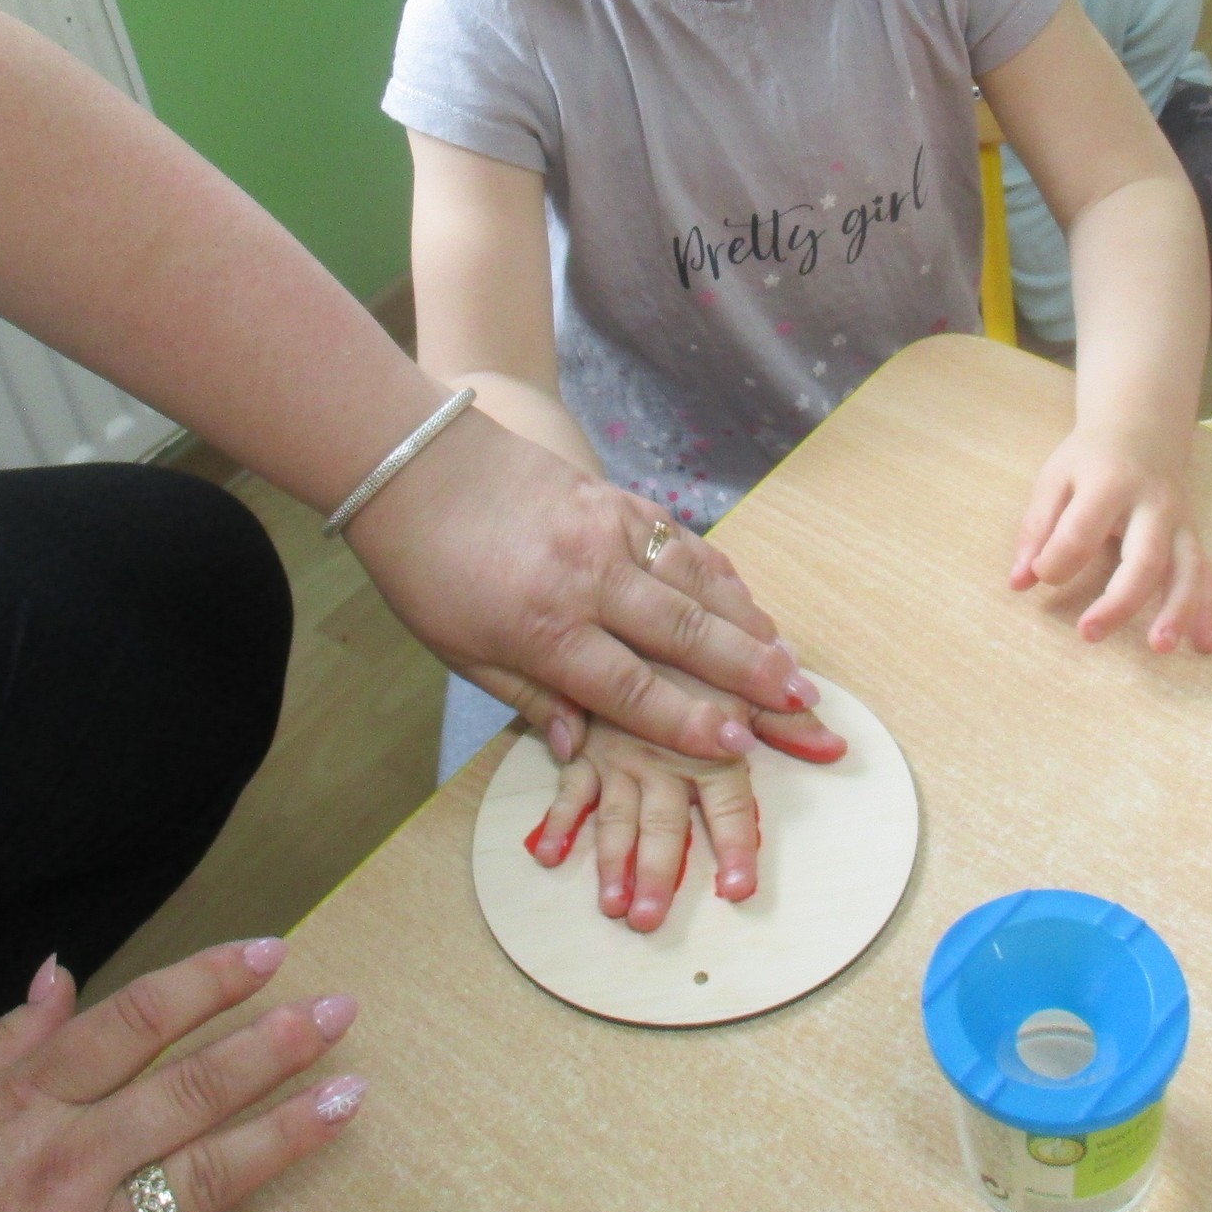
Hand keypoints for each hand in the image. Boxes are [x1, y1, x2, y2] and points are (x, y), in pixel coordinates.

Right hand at [0, 939, 358, 1211]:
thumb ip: (2, 1046)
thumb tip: (58, 976)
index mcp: (21, 1106)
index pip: (130, 1023)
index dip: (204, 983)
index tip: (269, 953)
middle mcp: (61, 1161)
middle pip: (184, 1090)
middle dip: (269, 1047)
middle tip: (339, 1013)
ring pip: (200, 1174)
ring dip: (282, 1132)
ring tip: (349, 1095)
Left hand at [343, 414, 820, 761]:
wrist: (412, 463)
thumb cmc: (427, 570)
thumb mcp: (460, 652)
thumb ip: (528, 698)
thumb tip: (579, 748)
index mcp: (542, 626)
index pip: (630, 686)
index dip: (687, 720)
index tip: (738, 743)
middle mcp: (586, 578)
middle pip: (685, 633)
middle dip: (748, 673)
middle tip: (799, 704)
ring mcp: (608, 530)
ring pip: (698, 583)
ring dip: (751, 625)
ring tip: (791, 662)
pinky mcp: (616, 498)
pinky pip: (684, 543)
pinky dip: (723, 577)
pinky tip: (749, 603)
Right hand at [526, 665, 846, 930]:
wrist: (627, 599)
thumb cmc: (695, 647)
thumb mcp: (743, 680)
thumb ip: (786, 721)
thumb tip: (835, 748)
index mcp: (707, 742)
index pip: (727, 804)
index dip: (735, 845)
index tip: (738, 890)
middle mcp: (661, 756)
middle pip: (662, 822)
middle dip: (657, 872)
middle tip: (651, 919)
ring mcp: (618, 754)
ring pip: (616, 815)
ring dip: (611, 861)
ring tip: (612, 906)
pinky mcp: (583, 744)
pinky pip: (568, 785)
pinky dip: (556, 820)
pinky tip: (547, 854)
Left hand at [1008, 430, 1211, 649]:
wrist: (1142, 429)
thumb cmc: (1090, 460)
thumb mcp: (1054, 479)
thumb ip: (1036, 528)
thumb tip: (1019, 581)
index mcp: (1110, 484)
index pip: (1081, 531)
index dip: (1056, 561)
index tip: (1039, 573)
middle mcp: (1153, 505)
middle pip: (1144, 558)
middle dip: (1119, 601)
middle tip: (1088, 634)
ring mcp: (1180, 523)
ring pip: (1187, 570)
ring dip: (1177, 611)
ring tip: (1159, 647)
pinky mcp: (1193, 538)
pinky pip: (1207, 576)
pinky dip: (1208, 611)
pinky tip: (1203, 645)